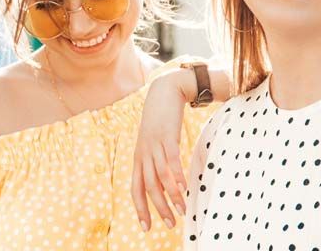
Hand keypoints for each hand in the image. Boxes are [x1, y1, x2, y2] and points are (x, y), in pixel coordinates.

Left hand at [131, 68, 191, 231]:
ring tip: (182, 210)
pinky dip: (177, 176)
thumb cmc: (161, 120)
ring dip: (172, 196)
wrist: (165, 92)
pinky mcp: (167, 137)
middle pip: (149, 187)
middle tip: (170, 225)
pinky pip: (171, 161)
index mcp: (139, 158)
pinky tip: (184, 188)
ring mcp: (154, 146)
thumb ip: (157, 161)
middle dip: (159, 208)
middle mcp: (143, 154)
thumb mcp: (154, 143)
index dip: (140, 209)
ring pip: (160, 177)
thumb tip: (168, 183)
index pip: (136, 189)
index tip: (147, 227)